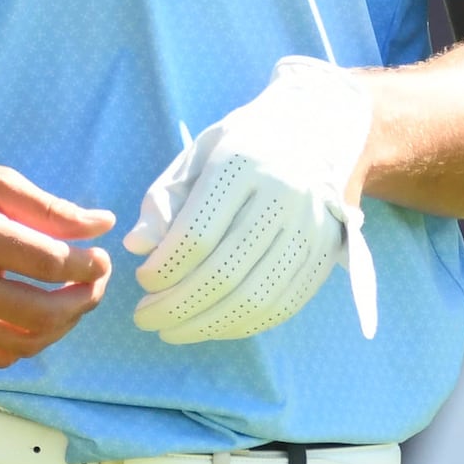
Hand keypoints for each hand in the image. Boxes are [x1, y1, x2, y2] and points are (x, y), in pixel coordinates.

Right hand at [0, 152, 115, 371]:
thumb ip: (47, 207)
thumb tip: (102, 224)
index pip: (47, 263)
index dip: (87, 265)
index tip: (100, 257)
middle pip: (40, 312)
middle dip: (84, 300)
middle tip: (95, 282)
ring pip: (22, 343)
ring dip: (61, 327)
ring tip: (71, 302)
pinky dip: (26, 344)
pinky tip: (35, 318)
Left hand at [129, 58, 380, 346]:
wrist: (316, 134)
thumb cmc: (241, 149)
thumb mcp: (195, 158)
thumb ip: (163, 200)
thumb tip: (137, 246)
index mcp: (244, 164)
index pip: (197, 234)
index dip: (163, 269)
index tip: (141, 280)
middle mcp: (285, 196)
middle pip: (225, 273)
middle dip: (177, 306)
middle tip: (145, 317)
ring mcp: (311, 228)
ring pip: (256, 298)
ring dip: (206, 325)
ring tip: (172, 329)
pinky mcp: (326, 255)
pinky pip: (283, 306)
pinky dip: (242, 326)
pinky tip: (211, 325)